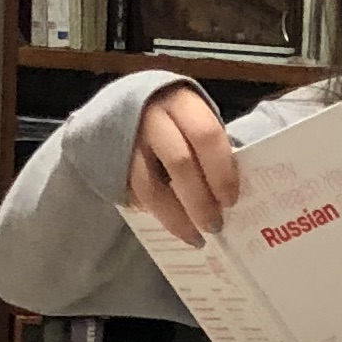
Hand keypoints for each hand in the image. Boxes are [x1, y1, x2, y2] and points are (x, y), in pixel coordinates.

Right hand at [126, 83, 240, 242]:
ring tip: (194, 237)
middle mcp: (152, 118)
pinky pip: (133, 194)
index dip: (221, 171)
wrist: (123, 107)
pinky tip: (172, 225)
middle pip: (180, 163)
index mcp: (182, 103)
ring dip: (176, 217)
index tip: (230, 200)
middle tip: (214, 226)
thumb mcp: (195, 120)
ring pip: (151, 186)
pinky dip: (155, 213)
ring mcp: (127, 140)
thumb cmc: (174, 118)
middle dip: (200, 200)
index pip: (206, 136)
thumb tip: (227, 193)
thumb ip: (210, 148)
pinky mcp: (110, 162)